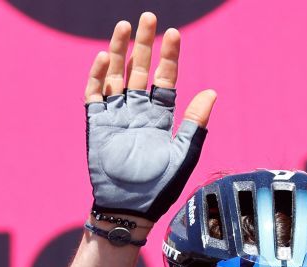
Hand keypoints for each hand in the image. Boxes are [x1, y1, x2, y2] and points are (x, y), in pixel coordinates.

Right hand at [84, 12, 216, 222]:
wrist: (130, 208)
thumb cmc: (159, 187)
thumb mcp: (183, 154)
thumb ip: (196, 123)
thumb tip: (211, 92)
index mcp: (160, 117)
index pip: (165, 79)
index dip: (169, 57)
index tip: (174, 35)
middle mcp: (138, 112)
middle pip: (140, 69)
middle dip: (144, 44)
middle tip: (149, 17)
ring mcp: (116, 116)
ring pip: (116, 75)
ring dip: (120, 51)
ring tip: (125, 26)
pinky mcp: (97, 124)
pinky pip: (95, 94)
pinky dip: (98, 76)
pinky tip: (106, 58)